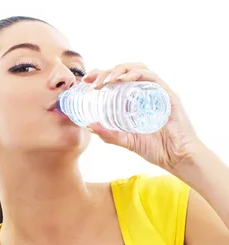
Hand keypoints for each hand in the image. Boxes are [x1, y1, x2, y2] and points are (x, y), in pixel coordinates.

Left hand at [82, 63, 202, 172]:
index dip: (100, 75)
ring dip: (120, 71)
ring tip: (107, 81)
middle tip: (93, 82)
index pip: (116, 79)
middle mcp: (145, 92)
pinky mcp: (167, 94)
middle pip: (125, 70)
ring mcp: (157, 92)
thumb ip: (108, 134)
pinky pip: (152, 78)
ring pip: (138, 68)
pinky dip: (137, 75)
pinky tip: (124, 80)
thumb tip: (88, 125)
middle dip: (106, 72)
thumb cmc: (155, 148)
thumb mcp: (125, 141)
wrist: (176, 157)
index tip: (86, 81)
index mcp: (134, 99)